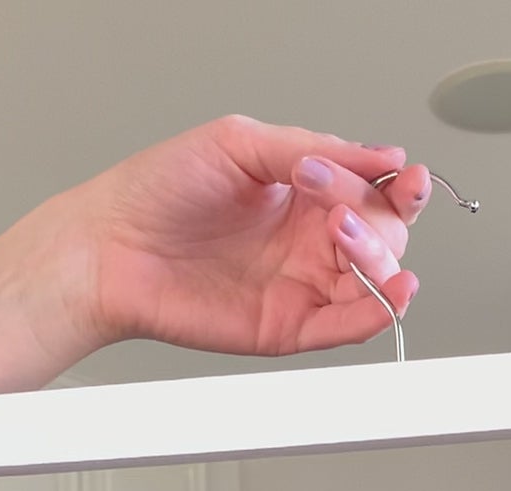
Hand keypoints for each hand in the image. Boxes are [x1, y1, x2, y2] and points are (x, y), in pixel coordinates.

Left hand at [58, 115, 427, 361]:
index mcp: (304, 193)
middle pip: (386, 235)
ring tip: (344, 234)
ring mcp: (303, 284)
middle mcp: (309, 240)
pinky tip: (391, 292)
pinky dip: (378, 313)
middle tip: (335, 206)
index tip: (400, 175)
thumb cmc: (158, 191)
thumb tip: (379, 155)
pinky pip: (349, 327)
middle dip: (379, 218)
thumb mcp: (240, 143)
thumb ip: (311, 148)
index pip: (375, 191)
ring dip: (380, 259)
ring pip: (377, 281)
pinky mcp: (290, 327)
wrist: (111, 246)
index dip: (397, 185)